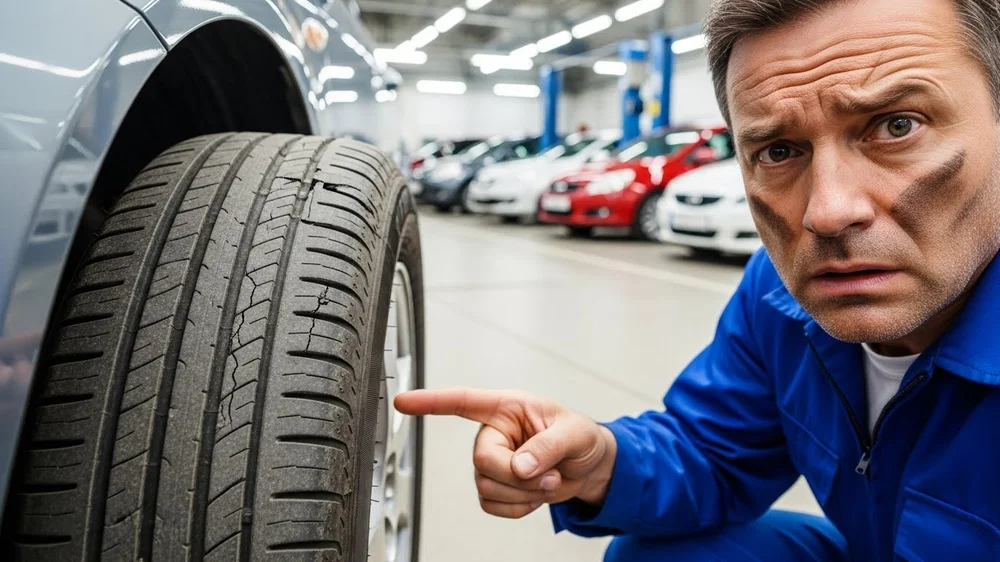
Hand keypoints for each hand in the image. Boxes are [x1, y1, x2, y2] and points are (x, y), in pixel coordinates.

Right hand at [394, 388, 616, 518]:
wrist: (589, 467)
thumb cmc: (580, 437)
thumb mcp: (574, 433)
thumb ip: (548, 446)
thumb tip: (521, 466)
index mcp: (506, 408)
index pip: (462, 401)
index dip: (431, 402)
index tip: (402, 402)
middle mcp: (493, 434)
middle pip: (482, 460)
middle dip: (518, 476)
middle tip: (548, 474)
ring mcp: (491, 462)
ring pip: (486, 487)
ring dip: (523, 493)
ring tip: (548, 481)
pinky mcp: (495, 487)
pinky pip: (492, 506)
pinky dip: (519, 508)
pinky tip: (535, 494)